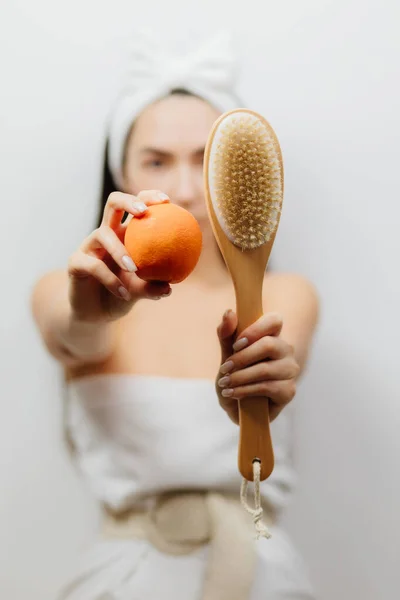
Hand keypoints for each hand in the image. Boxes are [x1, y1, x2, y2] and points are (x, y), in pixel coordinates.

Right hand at [67, 190, 171, 322]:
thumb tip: (169, 288)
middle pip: (113, 203)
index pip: (136, 205)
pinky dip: (111, 280)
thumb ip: (153, 287)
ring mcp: (89, 246)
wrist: (95, 314)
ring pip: (102, 235)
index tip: (167, 201)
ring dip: (120, 250)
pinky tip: (124, 294)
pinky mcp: (76, 262)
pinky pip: (94, 265)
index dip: (149, 197)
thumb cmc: (121, 295)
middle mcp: (106, 234)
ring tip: (134, 269)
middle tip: (144, 212)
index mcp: (124, 234)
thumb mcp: (140, 291)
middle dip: (128, 200)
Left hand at [216, 310, 299, 423]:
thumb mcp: (226, 355)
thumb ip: (227, 334)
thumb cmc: (235, 376)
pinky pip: (267, 387)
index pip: (275, 320)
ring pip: (266, 369)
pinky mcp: (289, 391)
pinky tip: (232, 393)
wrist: (237, 406)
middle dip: (242, 357)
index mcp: (272, 335)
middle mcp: (285, 350)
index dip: (255, 330)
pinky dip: (245, 390)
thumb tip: (229, 312)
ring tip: (225, 383)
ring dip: (240, 377)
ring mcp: (290, 370)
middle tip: (224, 368)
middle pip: (269, 344)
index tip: (236, 344)